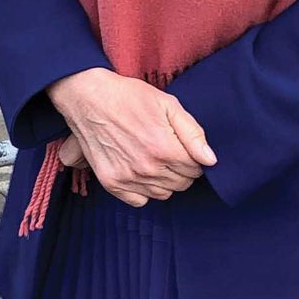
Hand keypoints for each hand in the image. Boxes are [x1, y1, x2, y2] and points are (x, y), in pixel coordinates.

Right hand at [48, 69, 215, 207]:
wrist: (89, 98)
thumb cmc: (130, 97)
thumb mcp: (168, 105)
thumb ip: (193, 134)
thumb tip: (210, 160)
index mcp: (164, 149)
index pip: (196, 170)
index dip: (194, 158)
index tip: (184, 148)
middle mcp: (147, 169)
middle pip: (181, 184)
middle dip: (182, 170)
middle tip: (170, 151)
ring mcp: (127, 178)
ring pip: (163, 194)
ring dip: (165, 180)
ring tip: (154, 159)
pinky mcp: (111, 183)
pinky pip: (140, 201)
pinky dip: (144, 190)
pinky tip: (140, 171)